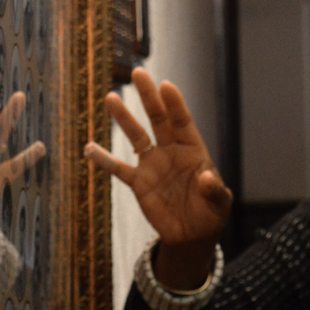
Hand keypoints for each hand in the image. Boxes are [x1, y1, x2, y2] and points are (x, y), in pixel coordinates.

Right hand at [84, 68, 231, 288]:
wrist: (191, 236)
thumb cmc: (210, 215)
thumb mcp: (219, 203)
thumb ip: (214, 189)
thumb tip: (206, 177)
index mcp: (193, 150)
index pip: (183, 122)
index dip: (175, 104)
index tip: (166, 85)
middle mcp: (171, 152)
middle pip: (158, 119)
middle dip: (149, 97)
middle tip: (139, 73)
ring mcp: (152, 165)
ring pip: (136, 136)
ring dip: (124, 118)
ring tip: (111, 97)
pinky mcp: (138, 183)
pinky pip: (118, 169)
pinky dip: (104, 160)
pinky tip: (90, 148)